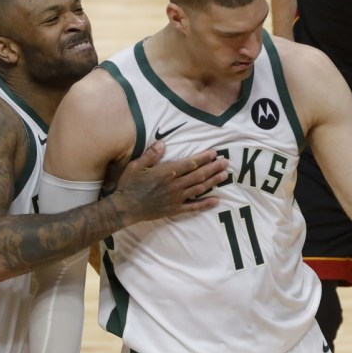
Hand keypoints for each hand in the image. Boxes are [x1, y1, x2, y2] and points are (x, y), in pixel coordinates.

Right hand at [113, 141, 228, 220]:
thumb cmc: (129, 185)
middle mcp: (175, 185)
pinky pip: (194, 207)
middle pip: (198, 175)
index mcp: (167, 172)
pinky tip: (216, 200)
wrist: (125, 208)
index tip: (214, 153)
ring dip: (213, 182)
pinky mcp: (175, 209)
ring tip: (224, 176)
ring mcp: (176, 198)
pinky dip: (206, 204)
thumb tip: (163, 143)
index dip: (203, 158)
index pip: (190, 164)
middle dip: (213, 168)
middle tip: (226, 163)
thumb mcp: (136, 166)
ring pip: (199, 189)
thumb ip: (151, 154)